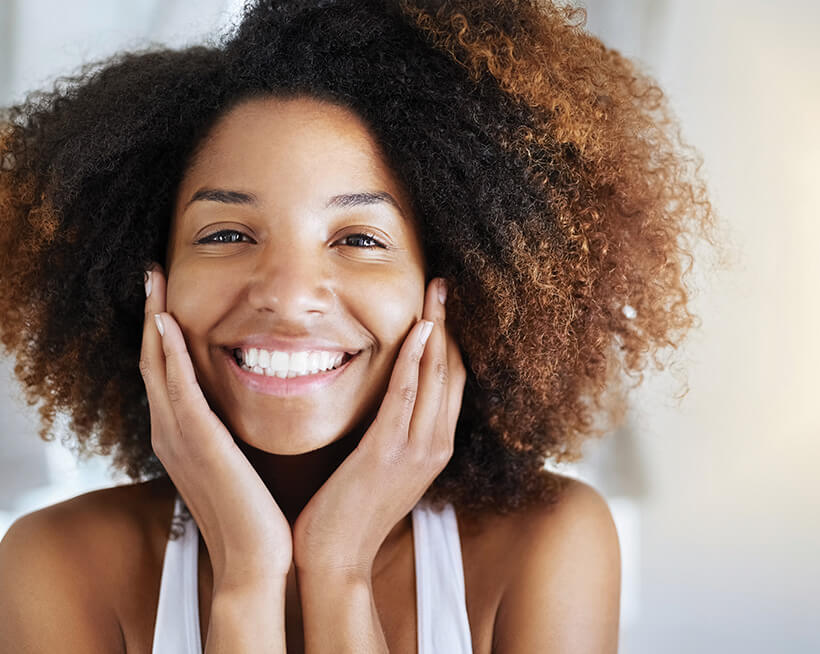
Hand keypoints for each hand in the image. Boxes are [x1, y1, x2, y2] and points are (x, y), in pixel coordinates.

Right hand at [140, 263, 292, 585]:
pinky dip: (169, 356)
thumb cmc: (252, 512)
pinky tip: (167, 324)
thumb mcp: (234, 461)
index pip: (163, 371)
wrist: (256, 557)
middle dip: (150, 315)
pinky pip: (179, 390)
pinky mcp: (198, 443)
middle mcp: (170, 432)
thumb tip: (238, 407)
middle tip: (152, 275)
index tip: (165, 295)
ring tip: (154, 283)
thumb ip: (227, 432)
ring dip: (153, 321)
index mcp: (180, 436)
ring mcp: (179, 437)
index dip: (159, 331)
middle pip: (151, 360)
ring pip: (157, 367)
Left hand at [291, 277, 465, 576]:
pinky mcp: (388, 452)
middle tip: (444, 285)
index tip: (443, 307)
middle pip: (453, 372)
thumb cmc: (351, 513)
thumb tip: (387, 401)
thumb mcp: (384, 469)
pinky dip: (415, 359)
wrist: (336, 560)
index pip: (453, 383)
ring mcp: (417, 450)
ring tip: (436, 292)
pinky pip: (407, 395)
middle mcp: (436, 445)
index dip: (451, 341)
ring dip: (437, 329)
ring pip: (437, 376)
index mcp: (435, 447)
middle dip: (450, 325)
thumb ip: (394, 433)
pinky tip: (417, 329)